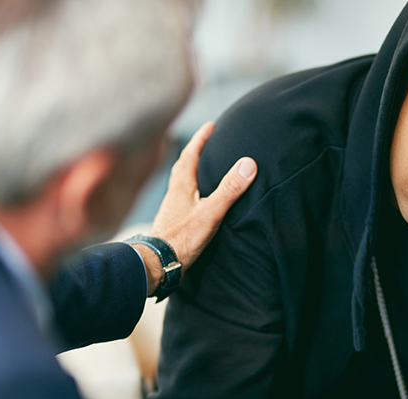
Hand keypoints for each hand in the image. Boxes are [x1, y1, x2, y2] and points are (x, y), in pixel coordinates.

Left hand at [137, 121, 256, 294]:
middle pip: (183, 166)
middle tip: (206, 142)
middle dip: (195, 151)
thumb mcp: (211, 213)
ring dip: (190, 170)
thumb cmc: (182, 239)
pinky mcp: (173, 221)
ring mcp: (172, 207)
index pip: (191, 154)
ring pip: (181, 182)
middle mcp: (174, 193)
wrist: (158, 263)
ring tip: (202, 168)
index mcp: (182, 185)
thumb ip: (229, 190)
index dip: (201, 139)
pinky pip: (181, 197)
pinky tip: (195, 200)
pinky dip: (189, 190)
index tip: (211, 126)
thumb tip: (248, 164)